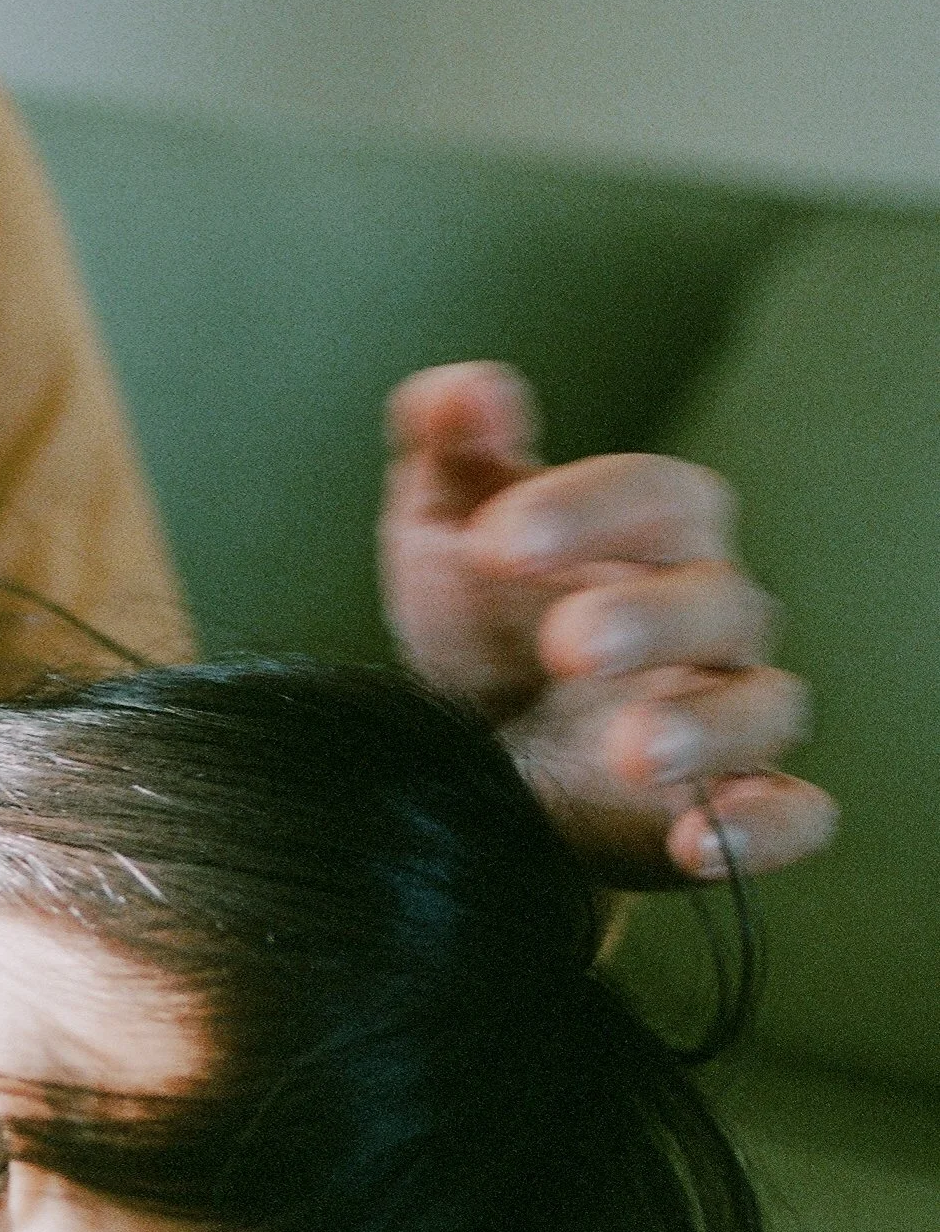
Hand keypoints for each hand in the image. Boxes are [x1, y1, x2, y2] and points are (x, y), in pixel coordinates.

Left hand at [380, 362, 836, 883]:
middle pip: (718, 602)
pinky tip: (699, 839)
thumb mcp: (443, 530)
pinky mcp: (727, 808)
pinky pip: (789, 815)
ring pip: (763, 707)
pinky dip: (762, 828)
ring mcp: (725, 715)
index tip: (496, 539)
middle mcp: (708, 618)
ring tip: (633, 749)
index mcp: (654, 533)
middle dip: (649, 619)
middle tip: (566, 644)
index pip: (654, 496)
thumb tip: (467, 392)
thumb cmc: (480, 629)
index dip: (584, 510)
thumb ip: (450, 448)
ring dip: (704, 727)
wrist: (477, 763)